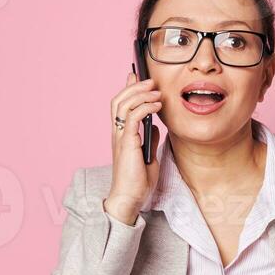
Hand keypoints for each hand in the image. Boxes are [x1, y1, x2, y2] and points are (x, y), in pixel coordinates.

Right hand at [106, 68, 162, 222]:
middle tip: (150, 80)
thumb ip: (149, 139)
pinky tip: (157, 106)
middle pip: (119, 100)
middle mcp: (117, 133)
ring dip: (140, 94)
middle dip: (134, 86)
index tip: (135, 75)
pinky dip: (144, 107)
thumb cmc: (137, 181)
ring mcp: (120, 137)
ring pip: (124, 105)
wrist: (130, 198)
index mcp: (121, 135)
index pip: (120, 105)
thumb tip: (154, 125)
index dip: (127, 88)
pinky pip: (132, 118)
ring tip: (155, 90)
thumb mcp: (148, 156)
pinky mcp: (127, 143)